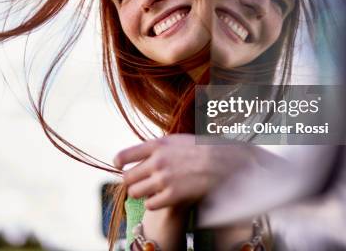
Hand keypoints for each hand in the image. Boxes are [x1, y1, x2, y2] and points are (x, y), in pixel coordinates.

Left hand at [114, 134, 253, 209]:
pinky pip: (149, 205)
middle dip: (132, 181)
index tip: (119, 166)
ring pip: (134, 192)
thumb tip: (139, 154)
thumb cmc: (203, 150)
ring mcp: (164, 179)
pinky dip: (153, 203)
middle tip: (140, 182)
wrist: (226, 162)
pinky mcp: (172, 196)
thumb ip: (157, 147)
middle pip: (127, 178)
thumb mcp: (177, 140)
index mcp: (157, 145)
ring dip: (141, 193)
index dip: (118, 163)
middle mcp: (157, 161)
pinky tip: (161, 198)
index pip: (124, 156)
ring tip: (150, 191)